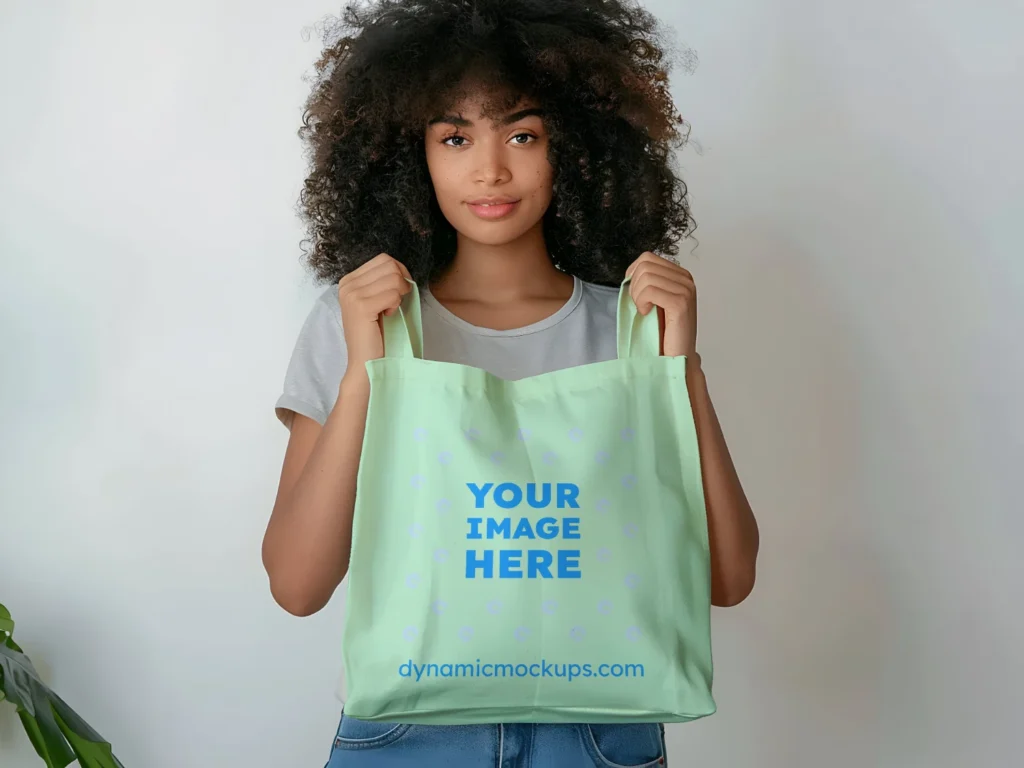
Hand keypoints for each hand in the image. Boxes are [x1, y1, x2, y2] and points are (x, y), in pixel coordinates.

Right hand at [337, 253, 412, 384]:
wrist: (365, 361)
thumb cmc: (375, 333)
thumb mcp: (376, 301)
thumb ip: (382, 282)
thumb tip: (401, 268)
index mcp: (349, 280)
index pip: (384, 259)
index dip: (399, 274)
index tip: (397, 294)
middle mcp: (347, 284)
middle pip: (390, 265)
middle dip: (401, 283)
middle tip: (395, 303)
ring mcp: (352, 295)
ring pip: (394, 278)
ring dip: (398, 296)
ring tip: (388, 311)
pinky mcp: (361, 307)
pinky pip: (393, 294)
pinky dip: (396, 305)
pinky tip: (387, 316)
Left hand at [625, 251, 696, 357]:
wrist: (676, 355)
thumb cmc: (664, 332)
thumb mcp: (655, 300)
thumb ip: (648, 282)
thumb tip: (631, 272)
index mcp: (680, 275)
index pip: (647, 258)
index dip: (633, 274)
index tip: (635, 294)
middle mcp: (686, 279)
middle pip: (645, 265)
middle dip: (634, 286)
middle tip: (639, 305)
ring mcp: (686, 290)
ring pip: (646, 277)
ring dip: (637, 296)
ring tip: (644, 310)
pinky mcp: (680, 303)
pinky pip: (650, 290)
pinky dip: (642, 302)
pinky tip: (646, 313)